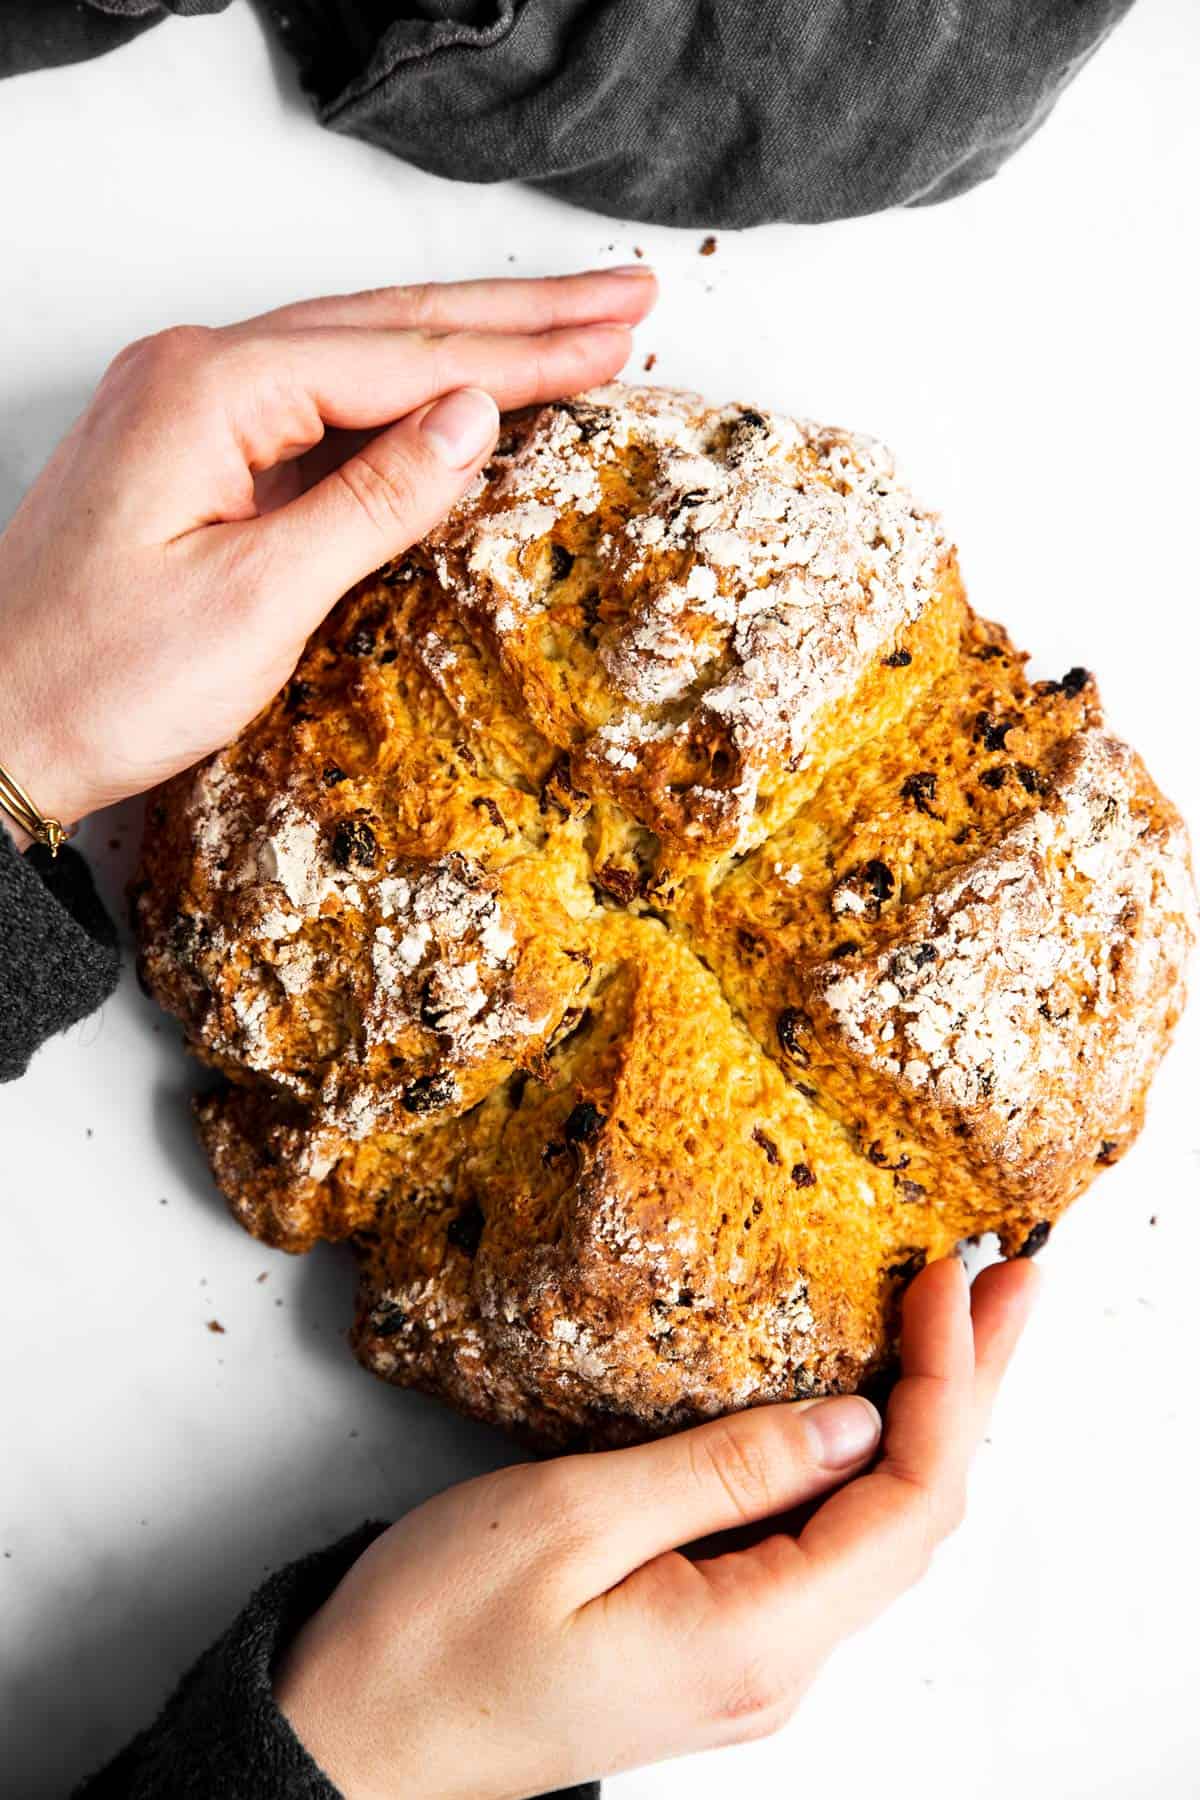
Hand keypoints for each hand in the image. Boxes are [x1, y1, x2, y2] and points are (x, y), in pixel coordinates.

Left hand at [0, 268, 656, 843]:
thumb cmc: (103, 680)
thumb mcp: (259, 599)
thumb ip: (375, 498)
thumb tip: (473, 419)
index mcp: (210, 389)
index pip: (404, 358)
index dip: (522, 354)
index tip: (615, 341)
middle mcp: (196, 371)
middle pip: (388, 325)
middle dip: (517, 316)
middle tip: (623, 301)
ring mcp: (191, 405)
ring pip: (359, 352)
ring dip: (470, 341)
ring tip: (571, 327)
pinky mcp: (195, 451)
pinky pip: (322, 401)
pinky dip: (406, 393)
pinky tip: (463, 391)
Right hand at [274, 1258, 1037, 1799]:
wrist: (354, 1744)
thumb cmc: (435, 1637)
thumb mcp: (567, 1521)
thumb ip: (721, 1469)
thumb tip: (851, 1420)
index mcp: (753, 1640)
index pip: (908, 1502)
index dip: (948, 1381)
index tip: (946, 1276)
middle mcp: (776, 1664)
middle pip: (920, 1515)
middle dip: (975, 1387)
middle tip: (1013, 1280)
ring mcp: (751, 1658)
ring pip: (880, 1530)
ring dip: (931, 1418)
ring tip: (965, 1322)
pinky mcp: (716, 1638)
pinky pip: (827, 1545)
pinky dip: (870, 1460)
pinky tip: (873, 1405)